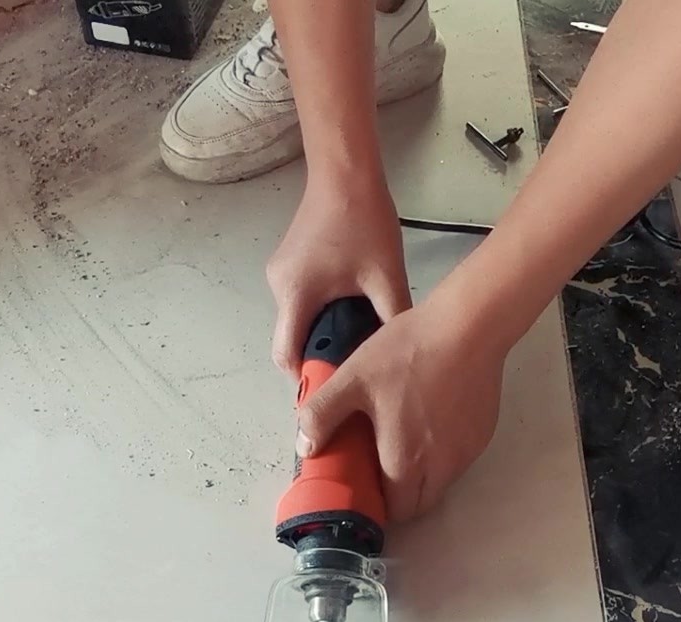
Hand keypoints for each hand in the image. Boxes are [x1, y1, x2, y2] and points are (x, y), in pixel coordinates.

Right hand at [266, 172, 410, 378]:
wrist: (346, 171)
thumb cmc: (364, 222)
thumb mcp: (386, 276)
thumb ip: (392, 317)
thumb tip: (401, 357)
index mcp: (296, 294)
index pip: (286, 356)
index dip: (306, 380)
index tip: (332, 392)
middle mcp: (279, 287)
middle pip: (292, 339)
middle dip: (319, 357)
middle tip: (354, 368)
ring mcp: (280, 273)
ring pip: (298, 320)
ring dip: (323, 333)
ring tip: (357, 338)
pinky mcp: (289, 263)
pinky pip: (301, 301)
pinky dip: (321, 313)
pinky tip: (349, 310)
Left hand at [294, 300, 508, 522]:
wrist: (469, 326)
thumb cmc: (408, 352)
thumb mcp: (352, 378)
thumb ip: (322, 416)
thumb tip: (306, 447)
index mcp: (405, 462)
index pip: (395, 512)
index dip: (378, 505)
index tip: (365, 487)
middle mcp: (441, 468)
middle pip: (420, 506)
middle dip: (400, 498)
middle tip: (381, 468)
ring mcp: (466, 453)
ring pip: (441, 484)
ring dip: (422, 478)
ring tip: (404, 442)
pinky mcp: (482, 435)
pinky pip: (458, 460)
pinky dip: (442, 455)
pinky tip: (431, 422)